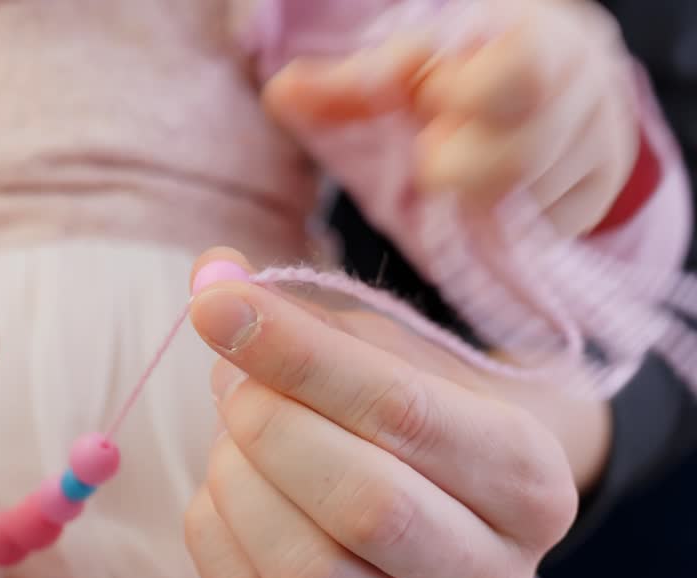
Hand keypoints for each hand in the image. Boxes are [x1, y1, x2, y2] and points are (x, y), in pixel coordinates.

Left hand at [183, 249, 587, 577]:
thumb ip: (309, 314)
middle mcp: (493, 575)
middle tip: (232, 380)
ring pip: (304, 570)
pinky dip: (213, 526)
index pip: (403, 412)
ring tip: (233, 431)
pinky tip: (227, 484)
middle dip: (272, 426)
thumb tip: (214, 277)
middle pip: (364, 506)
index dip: (298, 354)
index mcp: (529, 478)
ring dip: (240, 481)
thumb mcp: (389, 348)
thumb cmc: (419, 408)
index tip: (217, 306)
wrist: (448, 500)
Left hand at [266, 0, 637, 236]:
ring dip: (478, 201)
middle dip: (462, 169)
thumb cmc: (458, 74)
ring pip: (530, 205)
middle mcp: (582, 94)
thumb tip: (280, 92)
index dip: (463, 102)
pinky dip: (500, 226)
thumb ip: (347, 87)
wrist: (548, 80)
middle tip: (435, 157)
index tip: (432, 104)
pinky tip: (485, 201)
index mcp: (535, 41)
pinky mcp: (593, 202)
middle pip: (521, 157)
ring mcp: (597, 151)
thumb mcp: (406, 69)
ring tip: (463, 170)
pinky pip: (541, 235)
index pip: (515, 77)